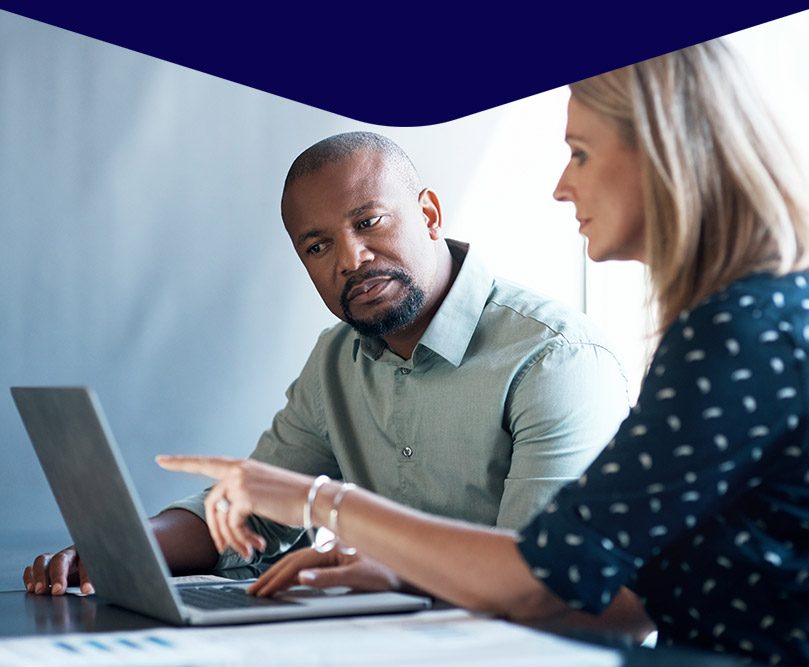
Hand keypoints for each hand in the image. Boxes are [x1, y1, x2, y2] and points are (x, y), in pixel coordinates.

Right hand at [22, 546, 93, 595]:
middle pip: (61, 559)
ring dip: (40, 575)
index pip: (86, 563)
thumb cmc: (96, 574)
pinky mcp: (44, 567)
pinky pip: (33, 567)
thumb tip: (92, 593)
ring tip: (40, 590)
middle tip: (57, 591)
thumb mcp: (99, 578)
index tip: (86, 590)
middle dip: (58, 575)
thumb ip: (96, 584)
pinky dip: (30, 576)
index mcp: (87, 554)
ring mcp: (55, 559)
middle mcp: (70, 554)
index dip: (86, 577)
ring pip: (43, 560)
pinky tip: (31, 588)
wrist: (88, 573)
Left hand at [155, 455, 311, 559]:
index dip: (181, 462)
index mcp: (243, 466)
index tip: (160, 459)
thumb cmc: (296, 500)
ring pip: (221, 516)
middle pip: (211, 502)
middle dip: (216, 530)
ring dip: (232, 539)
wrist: (316, 500)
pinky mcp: (245, 496)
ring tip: (247, 551)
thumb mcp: (264, 493)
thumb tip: (226, 519)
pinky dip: (241, 540)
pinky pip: (232, 524)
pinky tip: (256, 547)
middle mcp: (239, 470)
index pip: (207, 462)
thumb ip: (243, 497)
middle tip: (223, 550)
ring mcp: (240, 481)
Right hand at [248, 549, 401, 596]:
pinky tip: (287, 581)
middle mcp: (330, 546)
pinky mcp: (337, 559)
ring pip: (299, 563)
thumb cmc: (388, 571)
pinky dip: (293, 574)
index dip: (277, 578)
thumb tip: (302, 578)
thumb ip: (329, 577)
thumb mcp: (359, 576)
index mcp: (331, 547)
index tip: (261, 591)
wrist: (406, 566)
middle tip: (252, 591)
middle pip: (294, 561)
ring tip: (263, 587)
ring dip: (280, 575)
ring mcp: (332, 552)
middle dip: (271, 576)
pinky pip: (308, 566)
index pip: (297, 564)